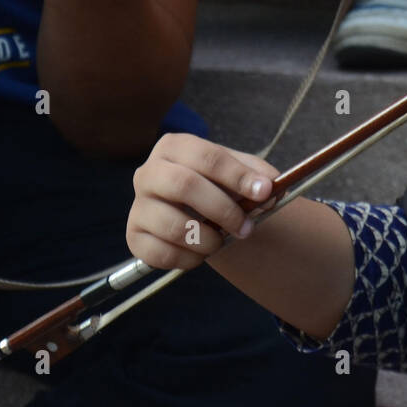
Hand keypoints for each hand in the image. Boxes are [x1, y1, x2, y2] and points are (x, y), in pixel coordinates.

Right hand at [129, 133, 281, 269]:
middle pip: (184, 186)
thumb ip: (259, 177)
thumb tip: (271, 190)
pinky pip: (161, 254)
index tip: (264, 192)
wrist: (197, 209)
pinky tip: (201, 253)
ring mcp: (138, 205)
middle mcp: (148, 172)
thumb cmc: (220, 185)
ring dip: (208, 240)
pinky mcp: (134, 236)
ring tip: (222, 242)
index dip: (238, 175)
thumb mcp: (241, 173)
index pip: (207, 157)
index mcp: (175, 147)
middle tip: (248, 228)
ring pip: (173, 225)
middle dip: (223, 210)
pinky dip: (189, 259)